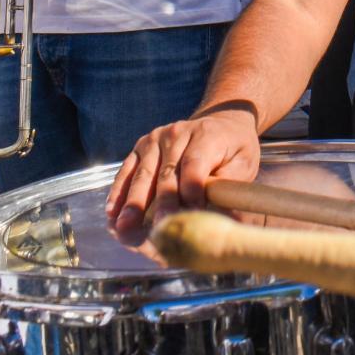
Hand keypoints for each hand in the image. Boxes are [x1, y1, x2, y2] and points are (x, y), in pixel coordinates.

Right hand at [105, 106, 261, 239]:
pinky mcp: (141, 146)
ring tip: (124, 229)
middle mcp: (177, 133)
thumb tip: (220, 218)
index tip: (190, 217)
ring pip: (143, 175)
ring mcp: (155, 138)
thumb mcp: (243, 164)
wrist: (220, 122)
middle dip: (161, 206)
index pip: (195, 166)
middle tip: (157, 232)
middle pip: (166, 174)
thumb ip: (229, 188)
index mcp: (206, 136)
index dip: (191, 192)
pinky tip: (112, 213)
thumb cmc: (233, 150)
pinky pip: (127, 171)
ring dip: (132, 204)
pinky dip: (119, 193)